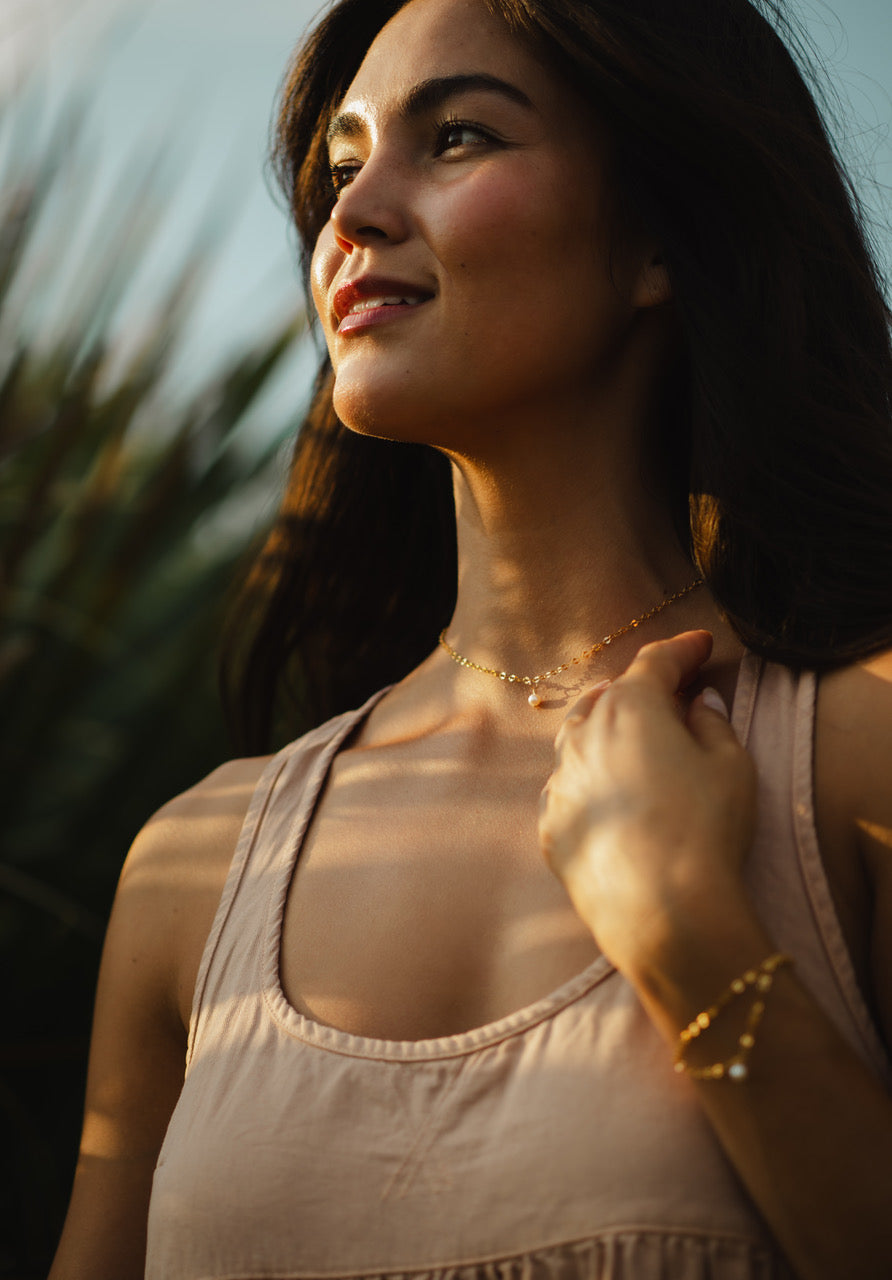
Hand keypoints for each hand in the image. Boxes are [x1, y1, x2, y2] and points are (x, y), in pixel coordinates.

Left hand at [539, 631, 756, 976]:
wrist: (661, 913)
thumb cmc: (704, 831)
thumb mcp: (730, 767)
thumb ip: (712, 723)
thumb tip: (698, 702)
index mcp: (630, 709)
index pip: (655, 663)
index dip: (682, 650)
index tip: (700, 645)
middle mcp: (584, 736)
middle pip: (609, 696)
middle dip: (640, 688)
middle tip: (671, 690)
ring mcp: (560, 783)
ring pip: (579, 738)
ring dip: (606, 730)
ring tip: (634, 736)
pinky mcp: (551, 827)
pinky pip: (569, 788)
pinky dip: (590, 779)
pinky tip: (609, 792)